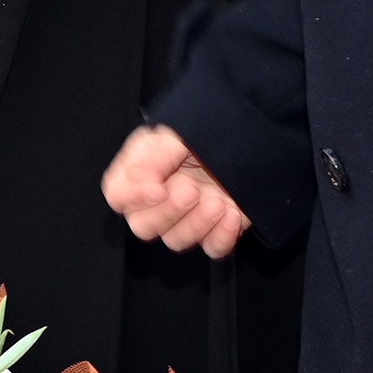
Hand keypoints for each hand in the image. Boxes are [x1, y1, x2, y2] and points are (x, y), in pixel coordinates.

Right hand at [103, 125, 251, 257]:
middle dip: (166, 213)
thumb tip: (137, 178)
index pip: (118, 193)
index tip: (157, 189)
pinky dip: (221, 237)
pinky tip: (232, 214)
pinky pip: (212, 248)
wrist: (255, 131)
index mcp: (144, 166)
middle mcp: (162, 195)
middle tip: (190, 191)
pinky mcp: (217, 227)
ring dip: (195, 225)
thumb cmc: (216, 124)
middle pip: (142, 225)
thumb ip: (157, 154)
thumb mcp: (182, 130)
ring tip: (217, 201)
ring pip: (175, 240)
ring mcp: (189, 215)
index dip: (132, 197)